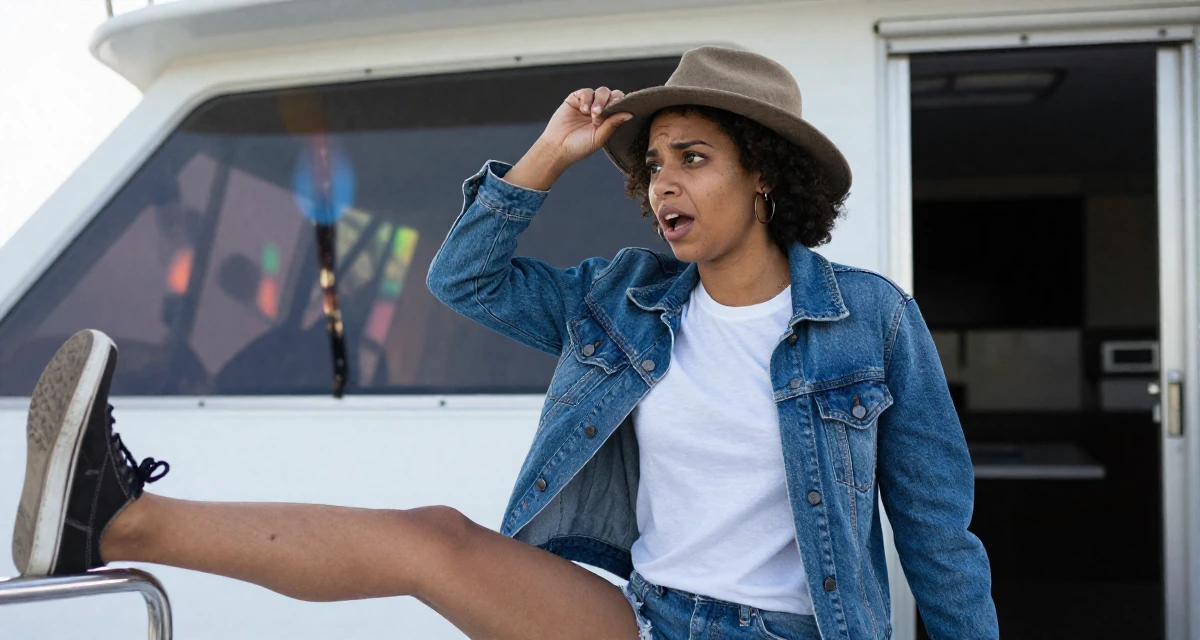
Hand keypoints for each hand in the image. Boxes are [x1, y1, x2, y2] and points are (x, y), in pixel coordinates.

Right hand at [505, 88, 632, 190]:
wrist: (558, 147)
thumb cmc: (580, 146)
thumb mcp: (599, 137)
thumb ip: (613, 124)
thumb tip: (630, 114)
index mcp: (609, 119)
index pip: (621, 104)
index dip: (621, 104)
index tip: (616, 111)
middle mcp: (601, 109)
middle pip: (612, 95)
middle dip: (609, 102)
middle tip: (599, 115)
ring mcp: (588, 103)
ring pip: (601, 91)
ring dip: (599, 101)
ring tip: (592, 114)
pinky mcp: (575, 99)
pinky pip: (585, 92)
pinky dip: (586, 98)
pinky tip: (583, 110)